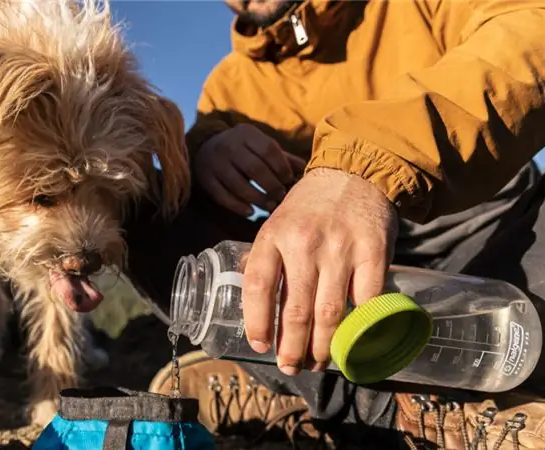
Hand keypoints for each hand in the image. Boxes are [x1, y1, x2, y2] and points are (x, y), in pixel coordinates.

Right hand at [195, 123, 306, 216]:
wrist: (206, 146)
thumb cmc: (243, 149)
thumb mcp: (260, 145)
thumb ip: (282, 157)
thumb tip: (305, 169)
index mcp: (245, 134)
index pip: (269, 150)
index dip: (282, 167)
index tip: (289, 179)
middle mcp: (228, 146)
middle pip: (255, 169)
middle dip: (272, 185)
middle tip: (281, 195)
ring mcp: (215, 163)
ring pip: (239, 185)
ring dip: (258, 199)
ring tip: (270, 206)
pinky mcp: (206, 179)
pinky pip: (223, 197)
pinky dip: (238, 207)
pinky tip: (251, 212)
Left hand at [241, 168, 398, 374]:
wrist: (354, 174)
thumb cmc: (309, 207)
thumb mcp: (277, 224)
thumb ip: (268, 260)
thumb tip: (257, 309)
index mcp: (273, 235)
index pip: (258, 286)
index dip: (258, 322)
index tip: (261, 346)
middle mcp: (304, 243)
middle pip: (296, 310)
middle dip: (292, 347)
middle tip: (291, 366)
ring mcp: (340, 249)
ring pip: (330, 313)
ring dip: (323, 347)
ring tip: (317, 362)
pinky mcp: (373, 253)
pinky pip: (365, 301)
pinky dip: (358, 326)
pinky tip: (351, 340)